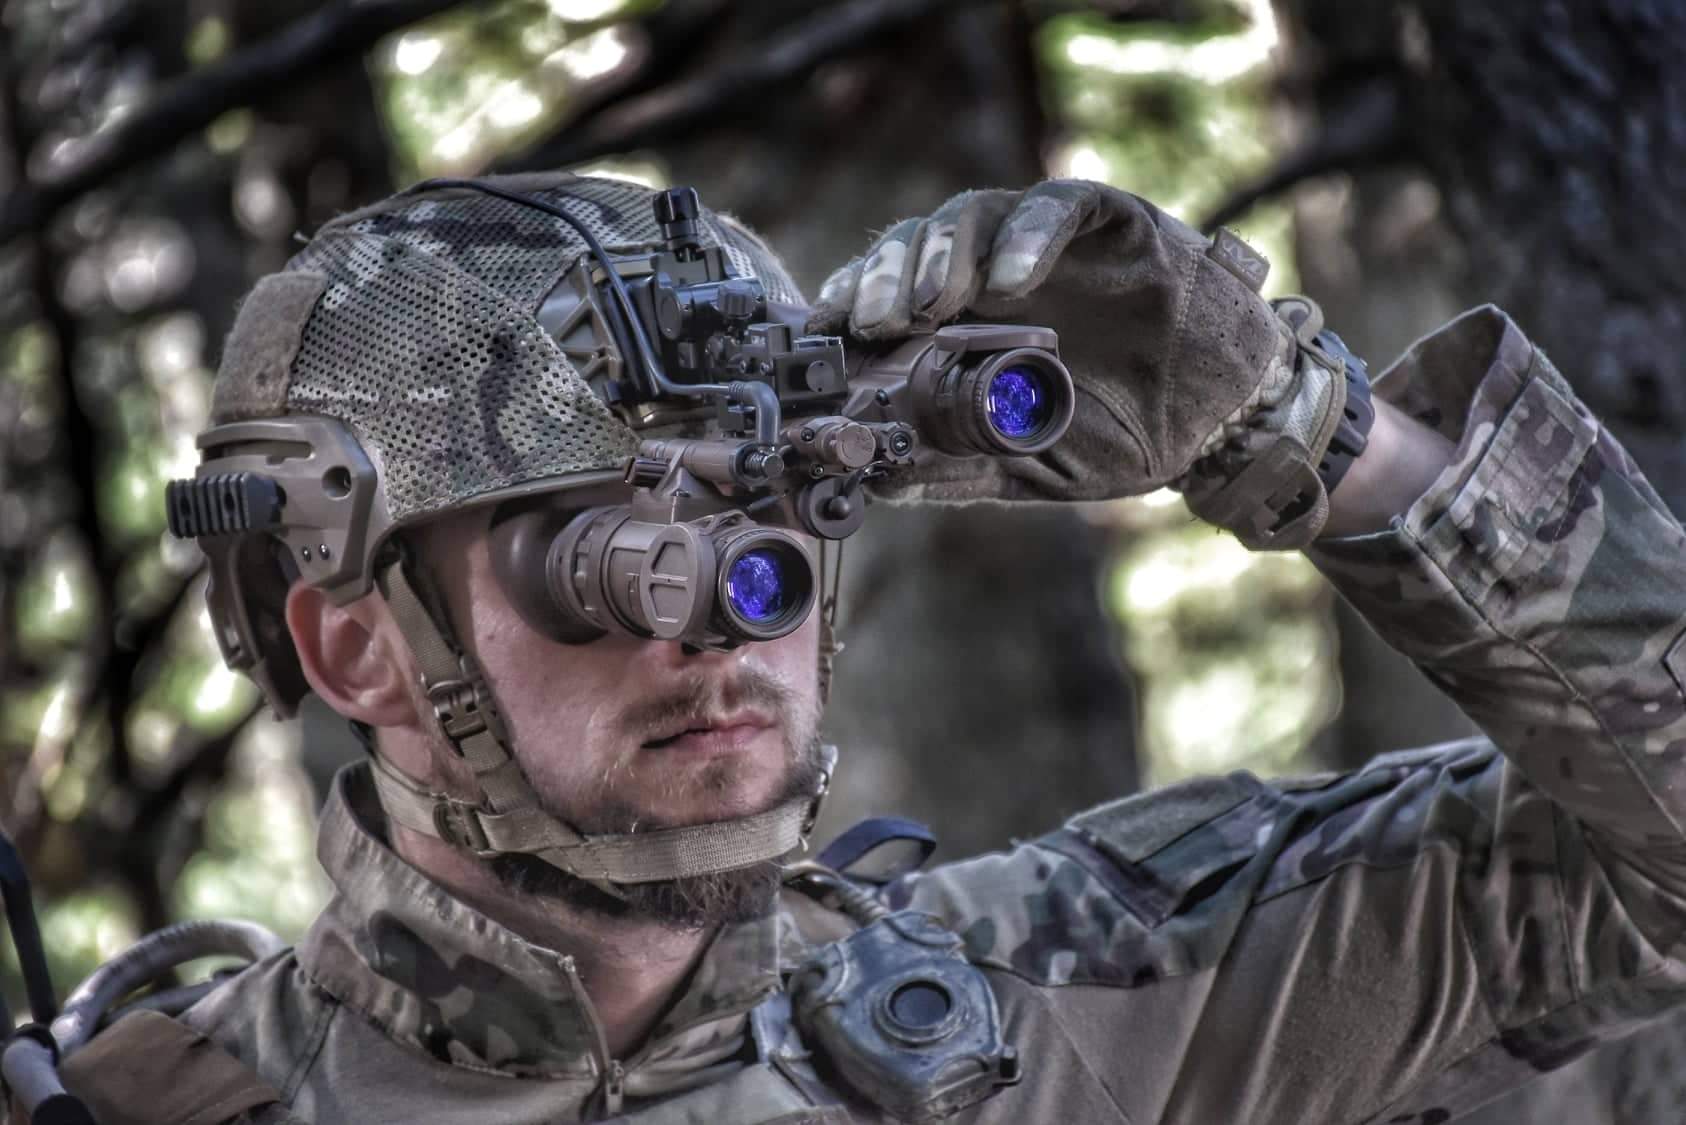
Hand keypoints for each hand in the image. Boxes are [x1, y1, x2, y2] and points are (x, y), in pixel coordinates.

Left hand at [808, 180, 1293, 499]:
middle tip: (870, 324)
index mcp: (969, 322)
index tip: (823, 340)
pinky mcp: (1111, 219)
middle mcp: (998, 271)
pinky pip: (1059, 206)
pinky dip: (1029, 236)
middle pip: (917, 246)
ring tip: (927, 304)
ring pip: (972, 214)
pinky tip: (1011, 279)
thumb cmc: (1125, 432)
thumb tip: (882, 484)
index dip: (851, 306)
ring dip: (940, 256)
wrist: (1223, 422)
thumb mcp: (1031, 462)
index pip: (891, 294)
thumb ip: (960, 466)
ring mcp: (1051, 242)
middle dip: (882, 280)